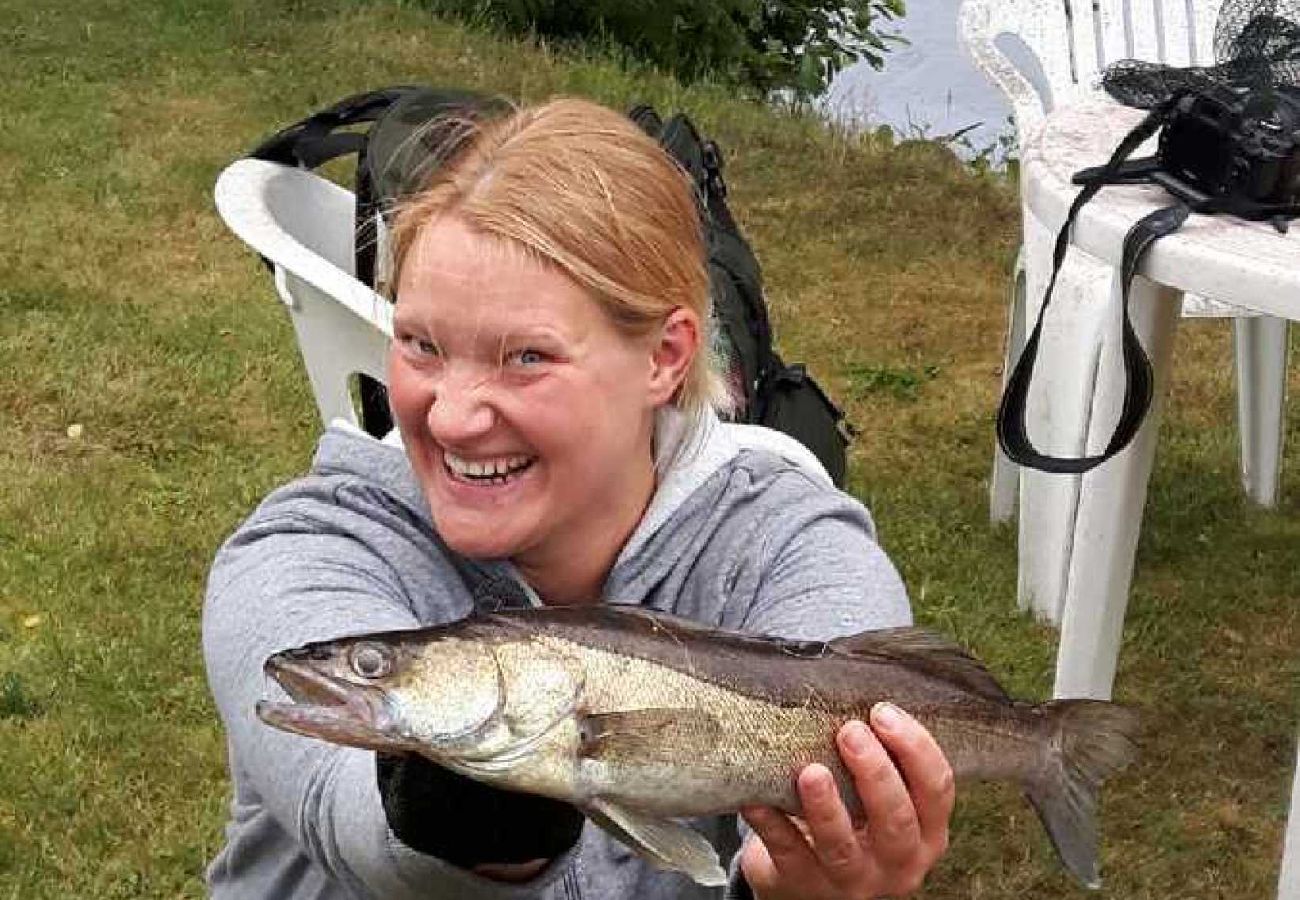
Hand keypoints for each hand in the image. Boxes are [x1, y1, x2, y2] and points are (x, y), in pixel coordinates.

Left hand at [739, 703, 953, 898]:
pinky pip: (787, 852)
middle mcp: (896, 862)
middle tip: (849, 732)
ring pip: (842, 847)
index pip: (937, 790)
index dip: (916, 749)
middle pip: (896, 820)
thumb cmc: (852, 821)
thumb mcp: (879, 800)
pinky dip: (771, 824)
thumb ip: (881, 759)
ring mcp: (850, 881)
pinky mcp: (802, 885)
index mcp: (925, 833)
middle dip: (874, 773)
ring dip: (826, 807)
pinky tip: (756, 798)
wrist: (810, 880)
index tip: (882, 712)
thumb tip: (855, 685)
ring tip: (810, 771)